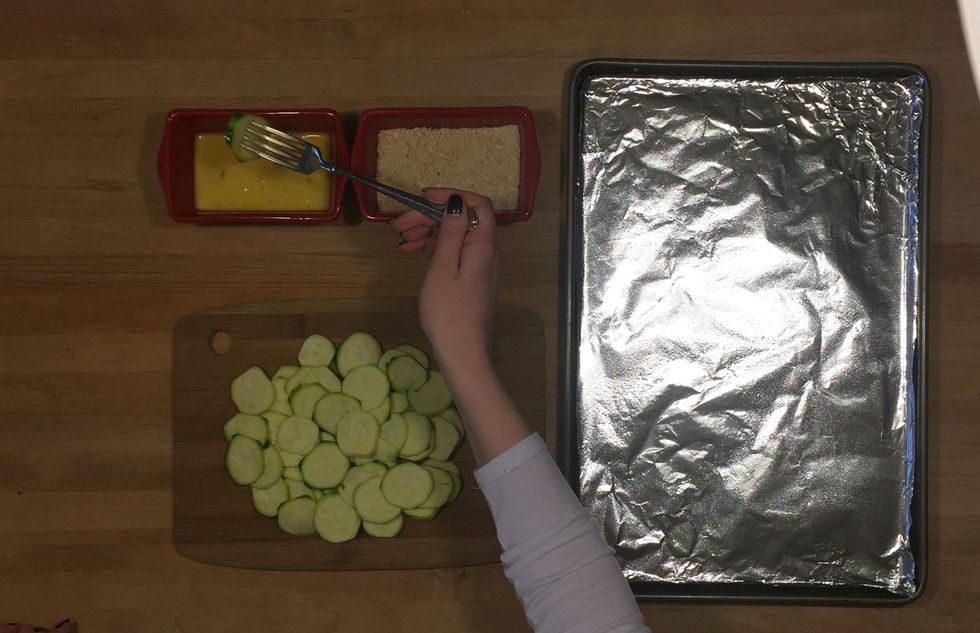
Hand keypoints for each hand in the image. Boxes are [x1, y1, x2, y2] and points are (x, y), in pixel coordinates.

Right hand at [391, 189, 499, 372]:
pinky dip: (434, 248)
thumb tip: (457, 201)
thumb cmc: (448, 312)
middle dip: (430, 216)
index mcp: (484, 244)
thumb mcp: (444, 267)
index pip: (477, 204)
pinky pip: (455, 252)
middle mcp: (488, 251)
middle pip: (462, 219)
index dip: (451, 195)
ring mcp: (481, 265)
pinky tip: (412, 251)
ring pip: (456, 235)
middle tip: (399, 225)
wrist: (462, 351)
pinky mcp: (473, 277)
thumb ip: (452, 231)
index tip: (423, 197)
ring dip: (429, 232)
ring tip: (401, 241)